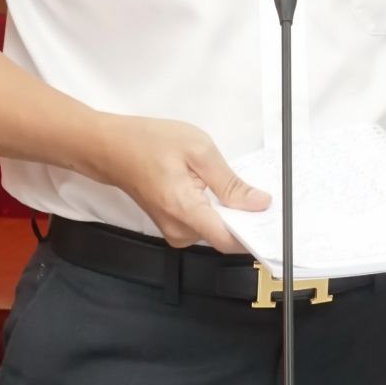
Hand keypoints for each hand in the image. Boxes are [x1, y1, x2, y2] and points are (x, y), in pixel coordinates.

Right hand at [87, 114, 267, 249]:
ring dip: (231, 214)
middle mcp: (178, 230)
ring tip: (234, 187)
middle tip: (260, 193)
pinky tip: (216, 191)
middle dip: (246, 219)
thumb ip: (230, 182)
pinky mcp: (173, 226)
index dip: (255, 233)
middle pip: (225, 237)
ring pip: (216, 232)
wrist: (111, 148)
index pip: (228, 241)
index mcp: (185, 210)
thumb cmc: (148, 143)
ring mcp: (173, 231)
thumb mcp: (198, 150)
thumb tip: (258, 203)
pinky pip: (204, 226)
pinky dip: (217, 212)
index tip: (273, 220)